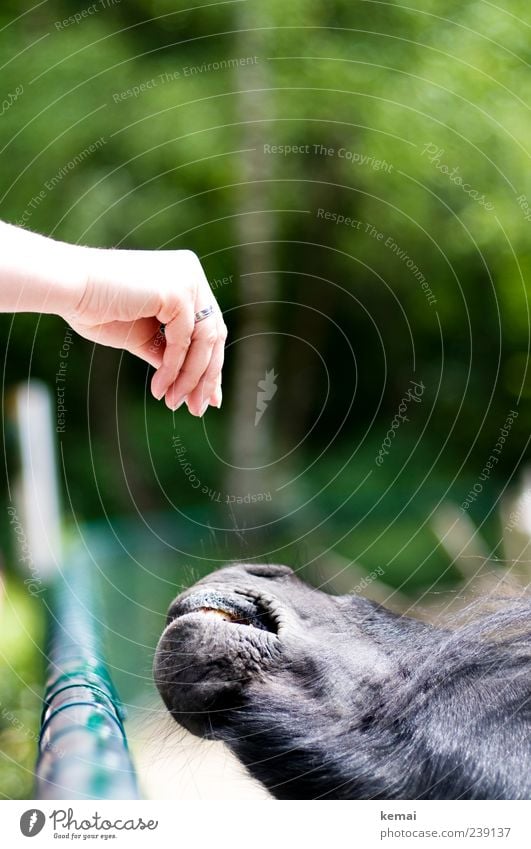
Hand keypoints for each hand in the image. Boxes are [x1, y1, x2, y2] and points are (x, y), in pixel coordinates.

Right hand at [65, 248, 226, 415]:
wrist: (68, 289)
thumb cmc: (95, 309)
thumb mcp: (142, 337)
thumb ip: (168, 353)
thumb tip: (192, 383)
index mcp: (184, 278)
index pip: (209, 327)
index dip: (211, 365)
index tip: (208, 398)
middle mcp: (191, 274)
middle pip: (214, 335)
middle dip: (205, 377)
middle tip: (196, 409)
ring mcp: (187, 280)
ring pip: (204, 341)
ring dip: (190, 378)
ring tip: (174, 403)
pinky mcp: (178, 291)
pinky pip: (184, 341)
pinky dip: (174, 369)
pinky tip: (160, 388)